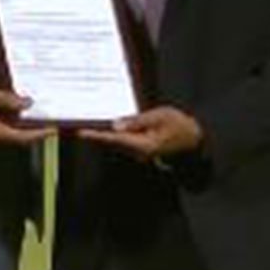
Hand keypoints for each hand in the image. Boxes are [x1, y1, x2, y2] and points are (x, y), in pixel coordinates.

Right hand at [0, 82, 53, 149]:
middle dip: (34, 132)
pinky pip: (1, 133)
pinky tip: (17, 114)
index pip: (22, 137)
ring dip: (23, 129)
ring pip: (10, 137)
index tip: (53, 129)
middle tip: (49, 122)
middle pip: (18, 140)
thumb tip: (28, 104)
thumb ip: (8, 100)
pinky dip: (12, 126)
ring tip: (37, 116)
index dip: (39, 134)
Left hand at [80, 106, 202, 162]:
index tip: (79, 133)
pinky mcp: (140, 149)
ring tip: (83, 125)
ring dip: (100, 135)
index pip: (114, 139)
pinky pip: (122, 141)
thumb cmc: (180, 125)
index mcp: (143, 146)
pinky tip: (103, 126)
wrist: (195, 138)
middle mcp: (138, 153)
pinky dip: (111, 135)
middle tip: (74, 127)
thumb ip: (137, 121)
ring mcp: (139, 153)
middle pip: (110, 143)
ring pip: (115, 142)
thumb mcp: (160, 116)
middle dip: (93, 135)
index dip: (95, 135)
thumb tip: (115, 126)